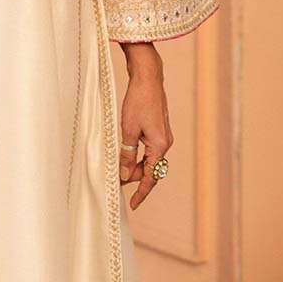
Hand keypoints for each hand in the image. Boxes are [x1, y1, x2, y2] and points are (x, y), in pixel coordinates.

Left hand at [118, 63, 173, 210]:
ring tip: (120, 166)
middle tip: (117, 179)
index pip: (151, 177)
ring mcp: (163, 136)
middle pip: (150, 169)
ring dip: (136, 165)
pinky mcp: (159, 129)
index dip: (141, 192)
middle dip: (135, 176)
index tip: (133, 204)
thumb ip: (127, 153)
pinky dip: (139, 154)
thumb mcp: (128, 129)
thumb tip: (125, 174)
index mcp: (159, 146)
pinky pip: (150, 149)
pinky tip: (127, 152)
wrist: (148, 78)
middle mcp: (165, 143)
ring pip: (150, 159)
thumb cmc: (138, 100)